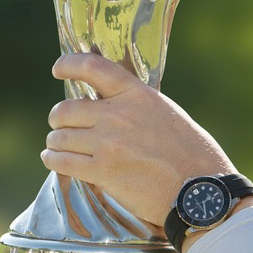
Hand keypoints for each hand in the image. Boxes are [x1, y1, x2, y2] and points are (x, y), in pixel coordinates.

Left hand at [42, 53, 236, 225]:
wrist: (198, 189)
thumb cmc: (190, 152)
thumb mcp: (165, 113)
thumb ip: (134, 105)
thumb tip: (107, 105)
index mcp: (137, 94)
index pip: (93, 67)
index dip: (69, 64)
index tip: (58, 69)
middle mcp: (118, 114)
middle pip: (66, 109)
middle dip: (59, 118)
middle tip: (62, 125)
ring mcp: (108, 143)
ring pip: (60, 137)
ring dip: (56, 142)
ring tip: (57, 147)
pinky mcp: (101, 171)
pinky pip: (62, 161)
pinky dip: (54, 160)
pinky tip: (55, 160)